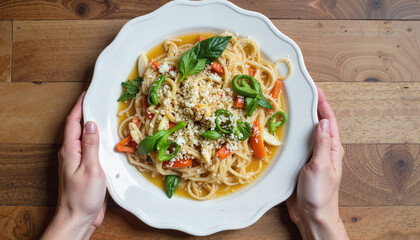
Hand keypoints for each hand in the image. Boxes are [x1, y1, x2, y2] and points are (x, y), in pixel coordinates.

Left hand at [42, 92, 106, 239]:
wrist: (78, 219)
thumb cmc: (82, 197)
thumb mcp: (90, 169)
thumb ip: (91, 145)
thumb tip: (91, 124)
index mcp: (70, 150)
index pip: (73, 122)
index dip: (79, 106)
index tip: (87, 93)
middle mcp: (71, 153)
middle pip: (78, 127)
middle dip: (86, 112)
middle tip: (98, 101)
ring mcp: (78, 161)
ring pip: (85, 138)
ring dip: (93, 126)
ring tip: (104, 116)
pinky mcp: (85, 169)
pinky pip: (91, 149)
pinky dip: (98, 140)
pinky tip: (107, 140)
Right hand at [286, 87, 347, 239]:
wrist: (311, 214)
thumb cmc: (320, 193)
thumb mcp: (321, 166)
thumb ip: (322, 144)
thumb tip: (323, 121)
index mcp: (332, 148)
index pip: (329, 120)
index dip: (323, 103)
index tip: (315, 88)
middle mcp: (322, 149)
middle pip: (317, 123)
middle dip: (311, 106)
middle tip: (300, 93)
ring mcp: (311, 156)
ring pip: (305, 132)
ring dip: (299, 119)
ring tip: (290, 106)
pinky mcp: (300, 163)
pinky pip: (296, 143)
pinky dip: (291, 133)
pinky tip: (282, 129)